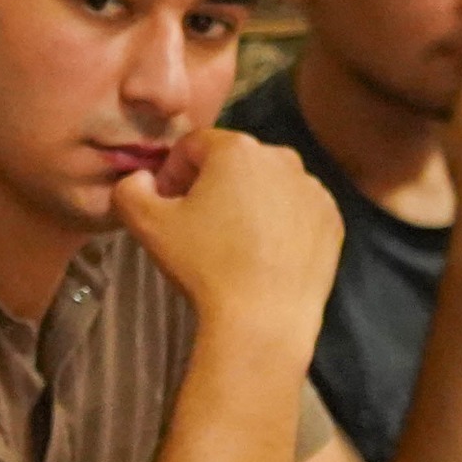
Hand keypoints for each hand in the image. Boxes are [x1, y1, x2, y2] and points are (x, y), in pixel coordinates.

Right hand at [114, 128, 342, 355]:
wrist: (263, 317)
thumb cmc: (203, 263)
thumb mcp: (146, 225)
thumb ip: (130, 189)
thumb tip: (140, 178)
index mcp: (236, 149)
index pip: (193, 145)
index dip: (172, 171)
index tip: (165, 204)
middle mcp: (281, 158)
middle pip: (234, 162)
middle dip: (211, 185)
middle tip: (196, 224)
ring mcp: (312, 189)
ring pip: (267, 185)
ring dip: (246, 203)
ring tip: (232, 243)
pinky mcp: (331, 219)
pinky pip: (295, 210)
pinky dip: (278, 223)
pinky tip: (262, 255)